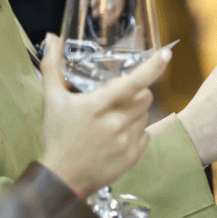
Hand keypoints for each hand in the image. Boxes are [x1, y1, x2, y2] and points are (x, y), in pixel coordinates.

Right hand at [38, 34, 169, 196]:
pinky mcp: (133, 156)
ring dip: (135, 114)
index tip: (165, 55)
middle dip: (136, 94)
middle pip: (145, 97)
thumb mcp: (53, 101)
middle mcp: (115, 122)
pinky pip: (146, 135)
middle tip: (119, 101)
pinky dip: (136, 133)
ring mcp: (125, 140)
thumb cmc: (59, 136)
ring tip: (113, 122)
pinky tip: (117, 137)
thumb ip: (52, 67)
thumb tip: (51, 39)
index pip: (133, 82)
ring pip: (146, 115)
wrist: (63, 178)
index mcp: (98, 106)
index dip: (152, 67)